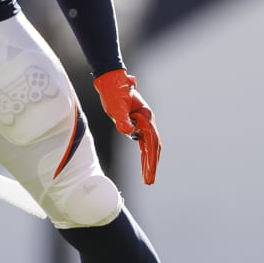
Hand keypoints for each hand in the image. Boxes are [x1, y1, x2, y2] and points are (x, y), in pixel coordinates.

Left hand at [93, 68, 160, 184]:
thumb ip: (122, 119)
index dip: (150, 159)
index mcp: (146, 117)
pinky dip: (144, 154)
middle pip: (153, 147)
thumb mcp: (116, 106)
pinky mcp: (136, 123)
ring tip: (148, 178)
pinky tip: (144, 165)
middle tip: (149, 182)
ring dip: (148, 162)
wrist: (111, 80)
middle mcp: (147, 121)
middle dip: (151, 165)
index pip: (151, 142)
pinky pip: (142, 143)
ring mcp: (142, 123)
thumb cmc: (114, 92)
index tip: (149, 173)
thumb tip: (128, 132)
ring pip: (149, 147)